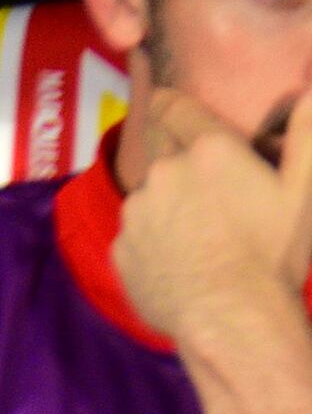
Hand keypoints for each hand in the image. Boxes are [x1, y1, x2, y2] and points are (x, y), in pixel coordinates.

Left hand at [119, 87, 311, 363]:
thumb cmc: (273, 253)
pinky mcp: (119, 249)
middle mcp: (163, 173)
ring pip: (150, 198)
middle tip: (210, 197)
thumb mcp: (303, 191)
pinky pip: (137, 235)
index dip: (170, 103)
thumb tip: (309, 95)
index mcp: (208, 151)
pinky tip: (182, 260)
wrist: (230, 318)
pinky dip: (153, 241)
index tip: (163, 99)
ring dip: (167, 206)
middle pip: (165, 158)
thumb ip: (306, 136)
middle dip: (182, 167)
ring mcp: (135, 212)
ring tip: (201, 236)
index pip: (175, 108)